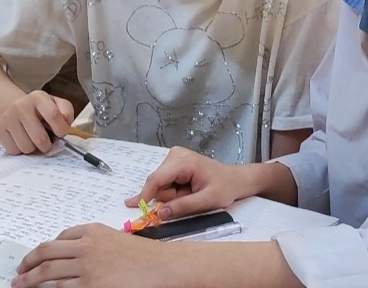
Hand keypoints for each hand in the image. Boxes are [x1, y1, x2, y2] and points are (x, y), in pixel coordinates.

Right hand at [0, 91, 74, 154]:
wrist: (15, 108)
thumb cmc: (42, 110)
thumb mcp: (58, 105)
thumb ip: (66, 113)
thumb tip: (65, 125)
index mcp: (38, 97)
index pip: (53, 115)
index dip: (61, 129)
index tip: (61, 134)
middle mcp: (21, 105)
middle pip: (40, 138)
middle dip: (47, 145)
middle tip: (47, 142)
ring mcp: (8, 117)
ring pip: (26, 147)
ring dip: (33, 149)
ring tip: (34, 140)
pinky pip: (14, 150)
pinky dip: (21, 150)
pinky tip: (22, 140)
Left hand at [13, 223, 168, 287]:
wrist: (162, 266)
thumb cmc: (146, 256)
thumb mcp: (116, 239)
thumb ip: (94, 244)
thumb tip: (72, 255)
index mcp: (92, 231)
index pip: (58, 238)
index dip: (42, 249)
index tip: (35, 257)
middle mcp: (85, 246)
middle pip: (45, 252)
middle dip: (27, 263)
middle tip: (19, 272)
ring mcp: (86, 267)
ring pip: (46, 273)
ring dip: (29, 280)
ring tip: (21, 285)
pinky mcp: (90, 286)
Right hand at [126, 147, 244, 220]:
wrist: (235, 179)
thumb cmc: (225, 188)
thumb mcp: (207, 201)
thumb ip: (183, 207)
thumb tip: (160, 213)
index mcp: (184, 161)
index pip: (157, 179)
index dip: (145, 194)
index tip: (133, 206)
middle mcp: (175, 155)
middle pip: (158, 183)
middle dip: (169, 197)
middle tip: (190, 197)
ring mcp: (174, 157)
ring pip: (160, 185)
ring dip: (173, 194)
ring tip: (191, 192)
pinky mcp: (173, 163)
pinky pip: (164, 183)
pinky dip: (174, 191)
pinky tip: (187, 189)